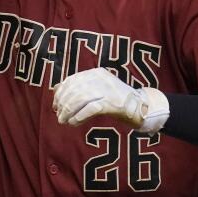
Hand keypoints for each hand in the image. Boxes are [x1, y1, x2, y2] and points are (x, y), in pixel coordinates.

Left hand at [53, 68, 169, 133]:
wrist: (142, 107)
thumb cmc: (116, 100)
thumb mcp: (98, 89)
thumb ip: (80, 88)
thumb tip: (56, 89)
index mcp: (96, 73)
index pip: (72, 80)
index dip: (61, 93)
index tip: (55, 105)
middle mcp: (101, 79)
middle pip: (75, 90)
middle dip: (63, 104)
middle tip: (59, 116)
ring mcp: (108, 90)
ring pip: (80, 98)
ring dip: (69, 112)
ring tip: (64, 121)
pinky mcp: (113, 103)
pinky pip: (91, 108)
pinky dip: (79, 116)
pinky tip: (74, 123)